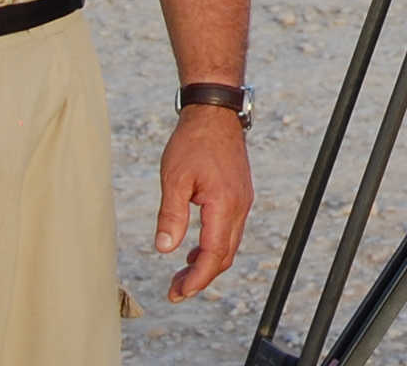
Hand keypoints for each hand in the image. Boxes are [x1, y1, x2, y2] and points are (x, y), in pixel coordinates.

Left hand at [155, 104, 251, 301]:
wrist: (214, 112)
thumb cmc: (193, 142)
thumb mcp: (174, 179)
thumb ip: (171, 216)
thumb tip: (164, 249)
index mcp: (225, 205)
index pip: (214, 254)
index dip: (197, 279)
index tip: (177, 293)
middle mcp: (239, 206)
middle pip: (224, 255)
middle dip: (201, 278)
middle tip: (175, 291)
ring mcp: (242, 200)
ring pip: (229, 244)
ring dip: (207, 264)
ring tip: (181, 275)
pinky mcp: (239, 194)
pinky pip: (229, 230)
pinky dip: (213, 246)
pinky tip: (193, 250)